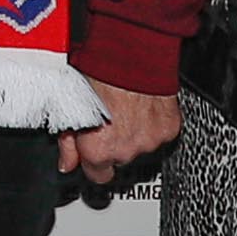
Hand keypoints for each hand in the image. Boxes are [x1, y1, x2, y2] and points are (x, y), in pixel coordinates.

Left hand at [59, 82, 180, 183]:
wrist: (129, 58)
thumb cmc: (97, 78)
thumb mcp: (70, 111)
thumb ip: (69, 144)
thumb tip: (67, 163)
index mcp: (99, 151)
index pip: (99, 176)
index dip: (95, 163)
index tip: (94, 153)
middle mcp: (126, 151)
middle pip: (120, 159)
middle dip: (114, 144)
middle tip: (108, 120)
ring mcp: (150, 141)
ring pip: (141, 147)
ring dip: (135, 133)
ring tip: (125, 109)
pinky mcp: (169, 129)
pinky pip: (160, 134)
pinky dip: (153, 124)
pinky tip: (142, 107)